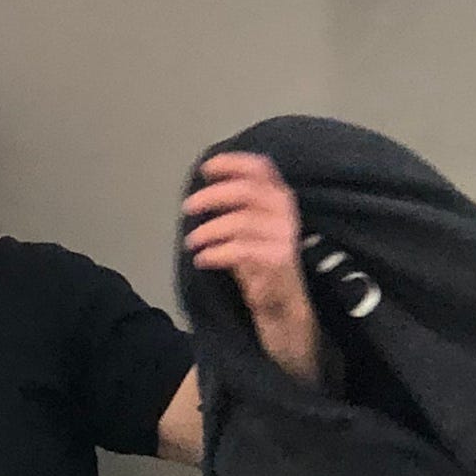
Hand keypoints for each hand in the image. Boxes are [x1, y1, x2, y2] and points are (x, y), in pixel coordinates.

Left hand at [182, 152, 321, 383]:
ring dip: (209, 230)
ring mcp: (286, 238)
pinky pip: (241, 250)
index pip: (262, 168)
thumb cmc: (261, 270)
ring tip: (193, 243)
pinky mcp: (279, 262)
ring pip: (241, 221)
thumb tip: (200, 196)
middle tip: (188, 208)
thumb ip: (233, 213)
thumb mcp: (246, 234)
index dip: (233, 163)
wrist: (284, 312)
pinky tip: (202, 260)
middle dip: (213, 196)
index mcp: (280, 201)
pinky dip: (216, 253)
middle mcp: (287, 214)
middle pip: (248, 191)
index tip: (205, 169)